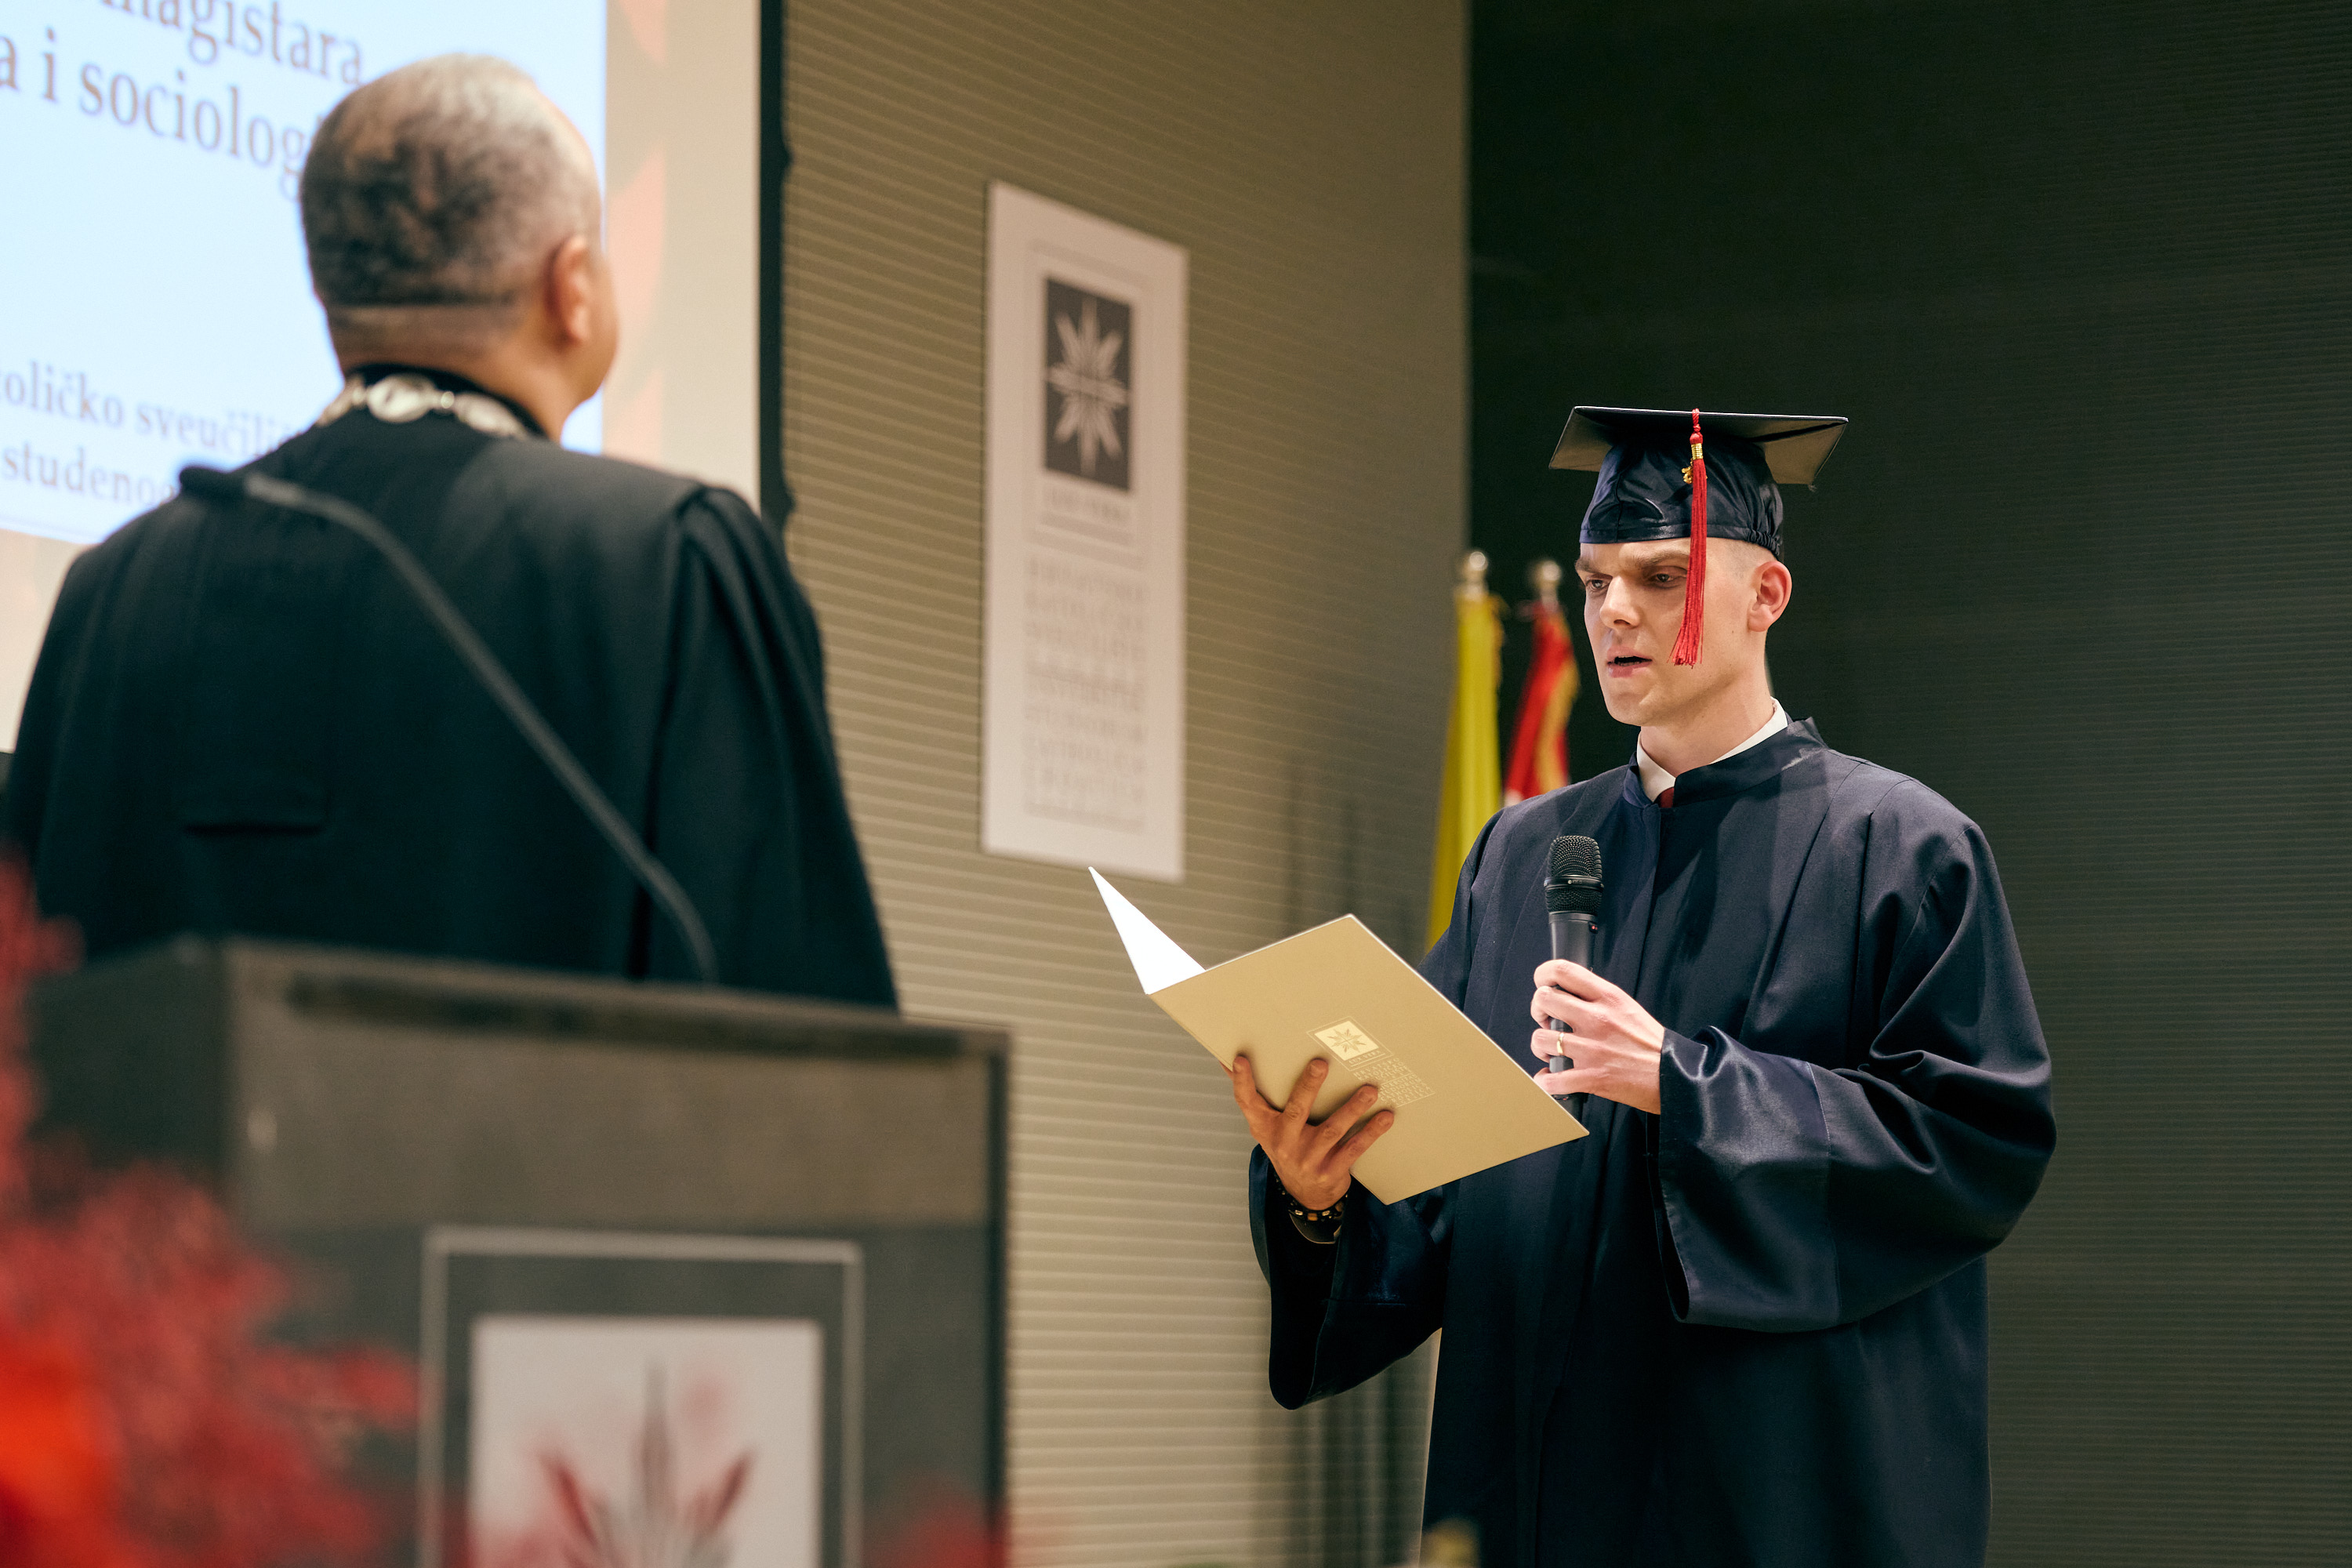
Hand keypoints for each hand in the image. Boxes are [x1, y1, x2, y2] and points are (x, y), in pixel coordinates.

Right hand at [1228, 1054, 1394, 1210]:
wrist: (1305, 1194)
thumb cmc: (1286, 1146)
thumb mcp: (1266, 1126)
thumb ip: (1253, 1096)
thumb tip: (1227, 1061)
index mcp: (1265, 1127)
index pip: (1247, 1101)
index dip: (1242, 1081)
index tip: (1240, 1058)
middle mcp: (1284, 1142)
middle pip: (1295, 1111)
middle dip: (1308, 1086)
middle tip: (1321, 1063)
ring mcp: (1308, 1158)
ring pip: (1332, 1129)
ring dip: (1352, 1108)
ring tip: (1369, 1089)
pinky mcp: (1331, 1170)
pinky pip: (1354, 1148)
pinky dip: (1371, 1132)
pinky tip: (1385, 1117)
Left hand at [1527, 959, 1666, 1114]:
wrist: (1673, 1076)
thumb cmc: (1651, 1044)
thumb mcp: (1627, 1007)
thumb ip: (1598, 997)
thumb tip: (1569, 992)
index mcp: (1608, 998)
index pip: (1563, 970)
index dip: (1543, 974)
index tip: (1542, 983)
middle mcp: (1597, 1019)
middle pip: (1543, 999)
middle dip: (1538, 1010)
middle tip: (1545, 1019)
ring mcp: (1592, 1049)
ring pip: (1540, 1039)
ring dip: (1541, 1048)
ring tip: (1552, 1052)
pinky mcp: (1591, 1077)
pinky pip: (1552, 1080)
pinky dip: (1546, 1081)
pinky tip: (1552, 1078)